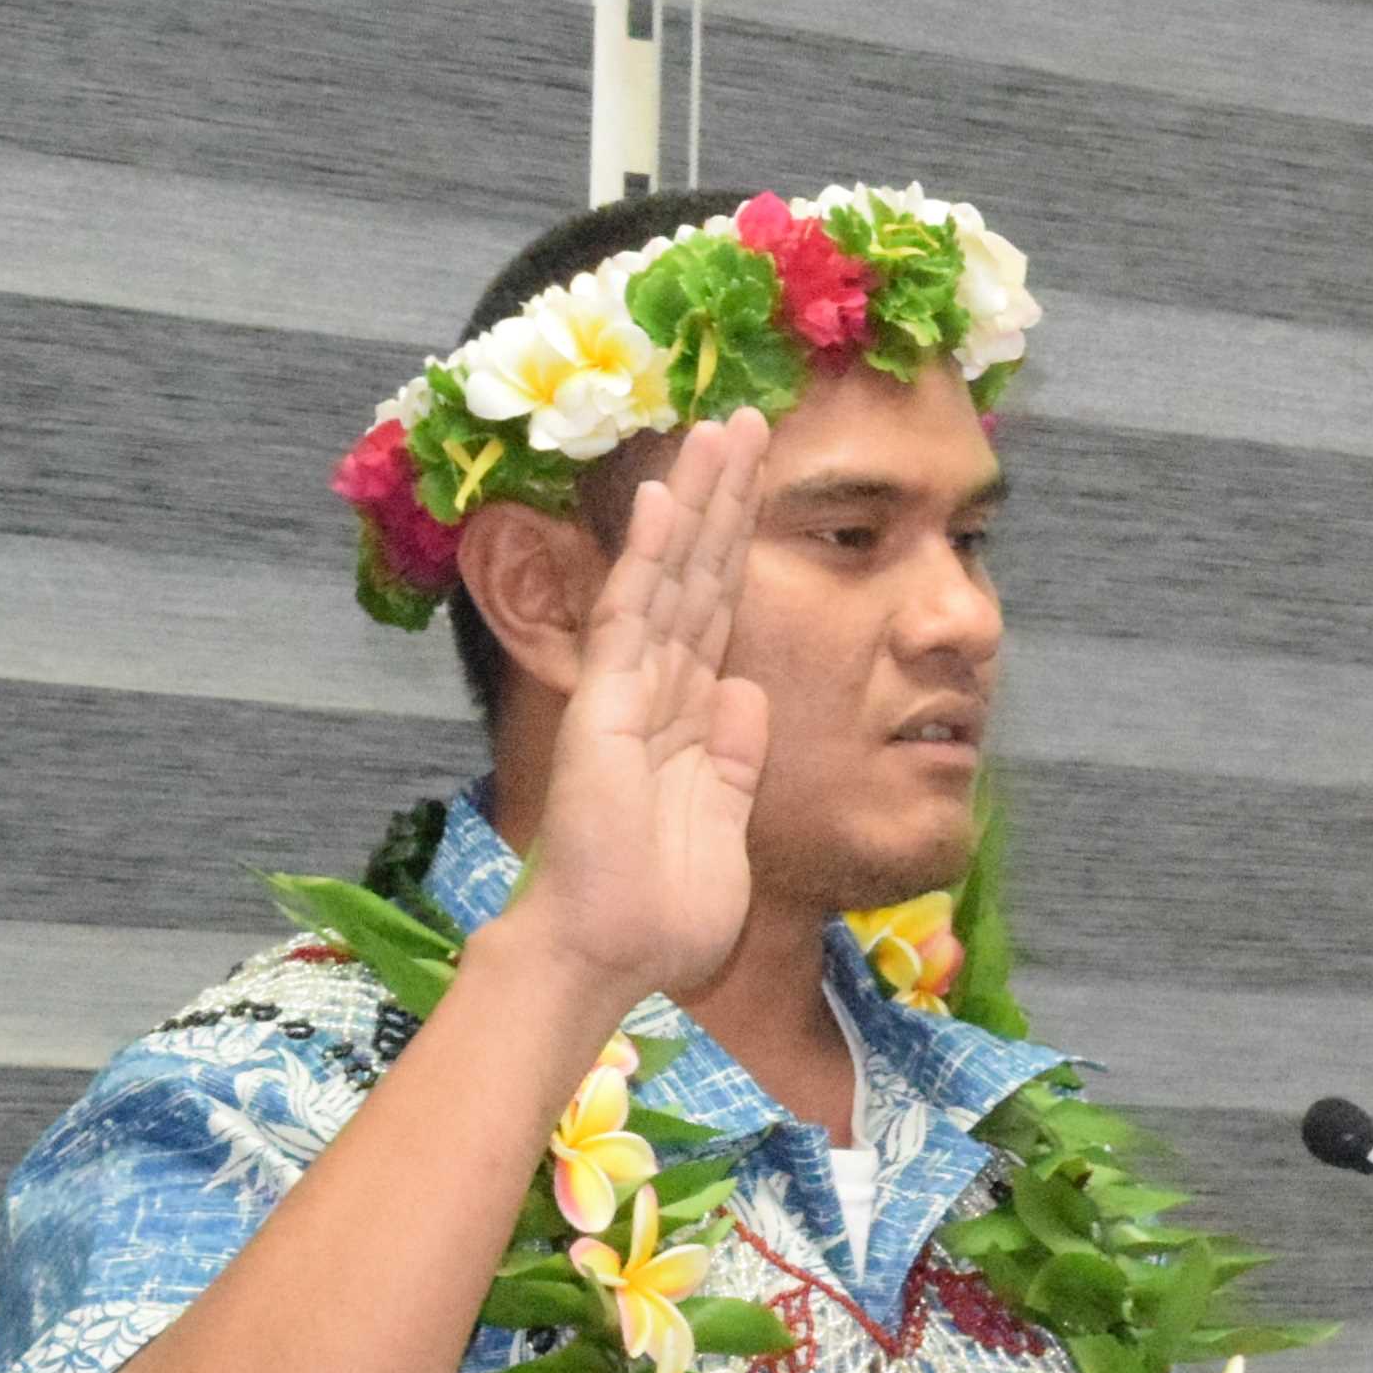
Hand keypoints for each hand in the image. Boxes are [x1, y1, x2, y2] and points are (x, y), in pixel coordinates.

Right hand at [509, 413, 775, 1016]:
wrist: (609, 954)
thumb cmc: (661, 907)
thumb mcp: (726, 820)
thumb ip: (735, 756)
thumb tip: (748, 691)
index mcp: (689, 717)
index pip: (719, 610)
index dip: (739, 544)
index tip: (764, 481)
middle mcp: (657, 689)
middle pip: (697, 574)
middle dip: (722, 497)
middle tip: (747, 418)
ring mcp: (628, 691)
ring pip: (669, 577)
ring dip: (695, 503)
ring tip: (721, 428)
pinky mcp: (607, 706)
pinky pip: (633, 620)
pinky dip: (649, 560)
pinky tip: (664, 502)